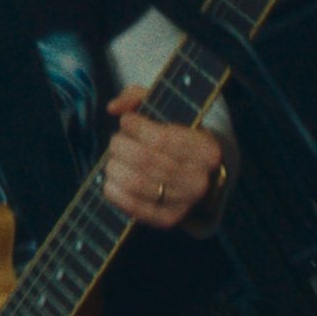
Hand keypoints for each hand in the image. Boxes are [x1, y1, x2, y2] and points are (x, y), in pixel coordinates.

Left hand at [100, 86, 224, 228]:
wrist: (195, 173)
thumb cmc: (175, 135)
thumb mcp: (166, 109)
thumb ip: (138, 97)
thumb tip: (114, 108)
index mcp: (207, 149)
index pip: (163, 138)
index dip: (137, 127)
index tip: (125, 120)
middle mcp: (200, 179)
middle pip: (147, 161)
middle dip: (122, 147)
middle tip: (115, 141)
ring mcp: (185, 202)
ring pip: (139, 183)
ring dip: (115, 168)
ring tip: (112, 160)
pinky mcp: (168, 219)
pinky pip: (136, 208)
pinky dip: (116, 194)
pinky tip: (110, 182)